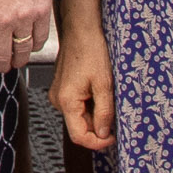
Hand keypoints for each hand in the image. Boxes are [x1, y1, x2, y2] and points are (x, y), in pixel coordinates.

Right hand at [51, 22, 112, 152]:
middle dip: (98, 126)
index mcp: (67, 101)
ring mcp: (58, 95)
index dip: (97, 143)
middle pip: (79, 127)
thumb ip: (104, 112)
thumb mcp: (104, 84)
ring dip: (95, 114)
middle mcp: (58, 101)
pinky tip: (97, 90)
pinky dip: (89, 105)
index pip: (79, 137)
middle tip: (115, 115)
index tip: (113, 138)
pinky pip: (76, 106)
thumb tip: (104, 133)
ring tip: (106, 96)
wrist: (80, 30)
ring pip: (79, 117)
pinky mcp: (62, 89)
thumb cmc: (90, 51)